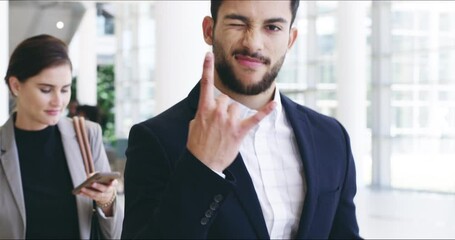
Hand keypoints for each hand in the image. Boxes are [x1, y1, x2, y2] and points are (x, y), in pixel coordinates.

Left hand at [79, 175, 116, 215]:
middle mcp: (109, 191)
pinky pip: (91, 197)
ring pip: (96, 195)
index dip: (113, 183)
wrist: (107, 193)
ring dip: (89, 192)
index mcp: (112, 184)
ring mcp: (103, 196)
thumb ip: (97, 174)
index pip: (114, 183)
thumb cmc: (104, 182)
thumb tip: (88, 176)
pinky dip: (85, 195)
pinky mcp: (97, 199)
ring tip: (82, 188)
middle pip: (104, 189)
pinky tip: (80, 192)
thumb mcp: (103, 177)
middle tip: (92, 183)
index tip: (111, 182)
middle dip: (98, 186)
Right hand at [187, 52, 275, 171]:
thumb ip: (203, 112)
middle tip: (219, 123)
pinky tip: (274, 105)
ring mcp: (229, 122)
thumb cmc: (197, 145)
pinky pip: (255, 118)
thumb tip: (211, 108)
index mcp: (204, 109)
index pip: (205, 84)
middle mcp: (217, 112)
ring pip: (237, 107)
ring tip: (227, 129)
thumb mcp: (194, 125)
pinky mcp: (239, 131)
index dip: (206, 68)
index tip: (209, 55)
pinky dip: (265, 112)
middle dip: (224, 108)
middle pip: (226, 98)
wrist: (202, 164)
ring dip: (234, 115)